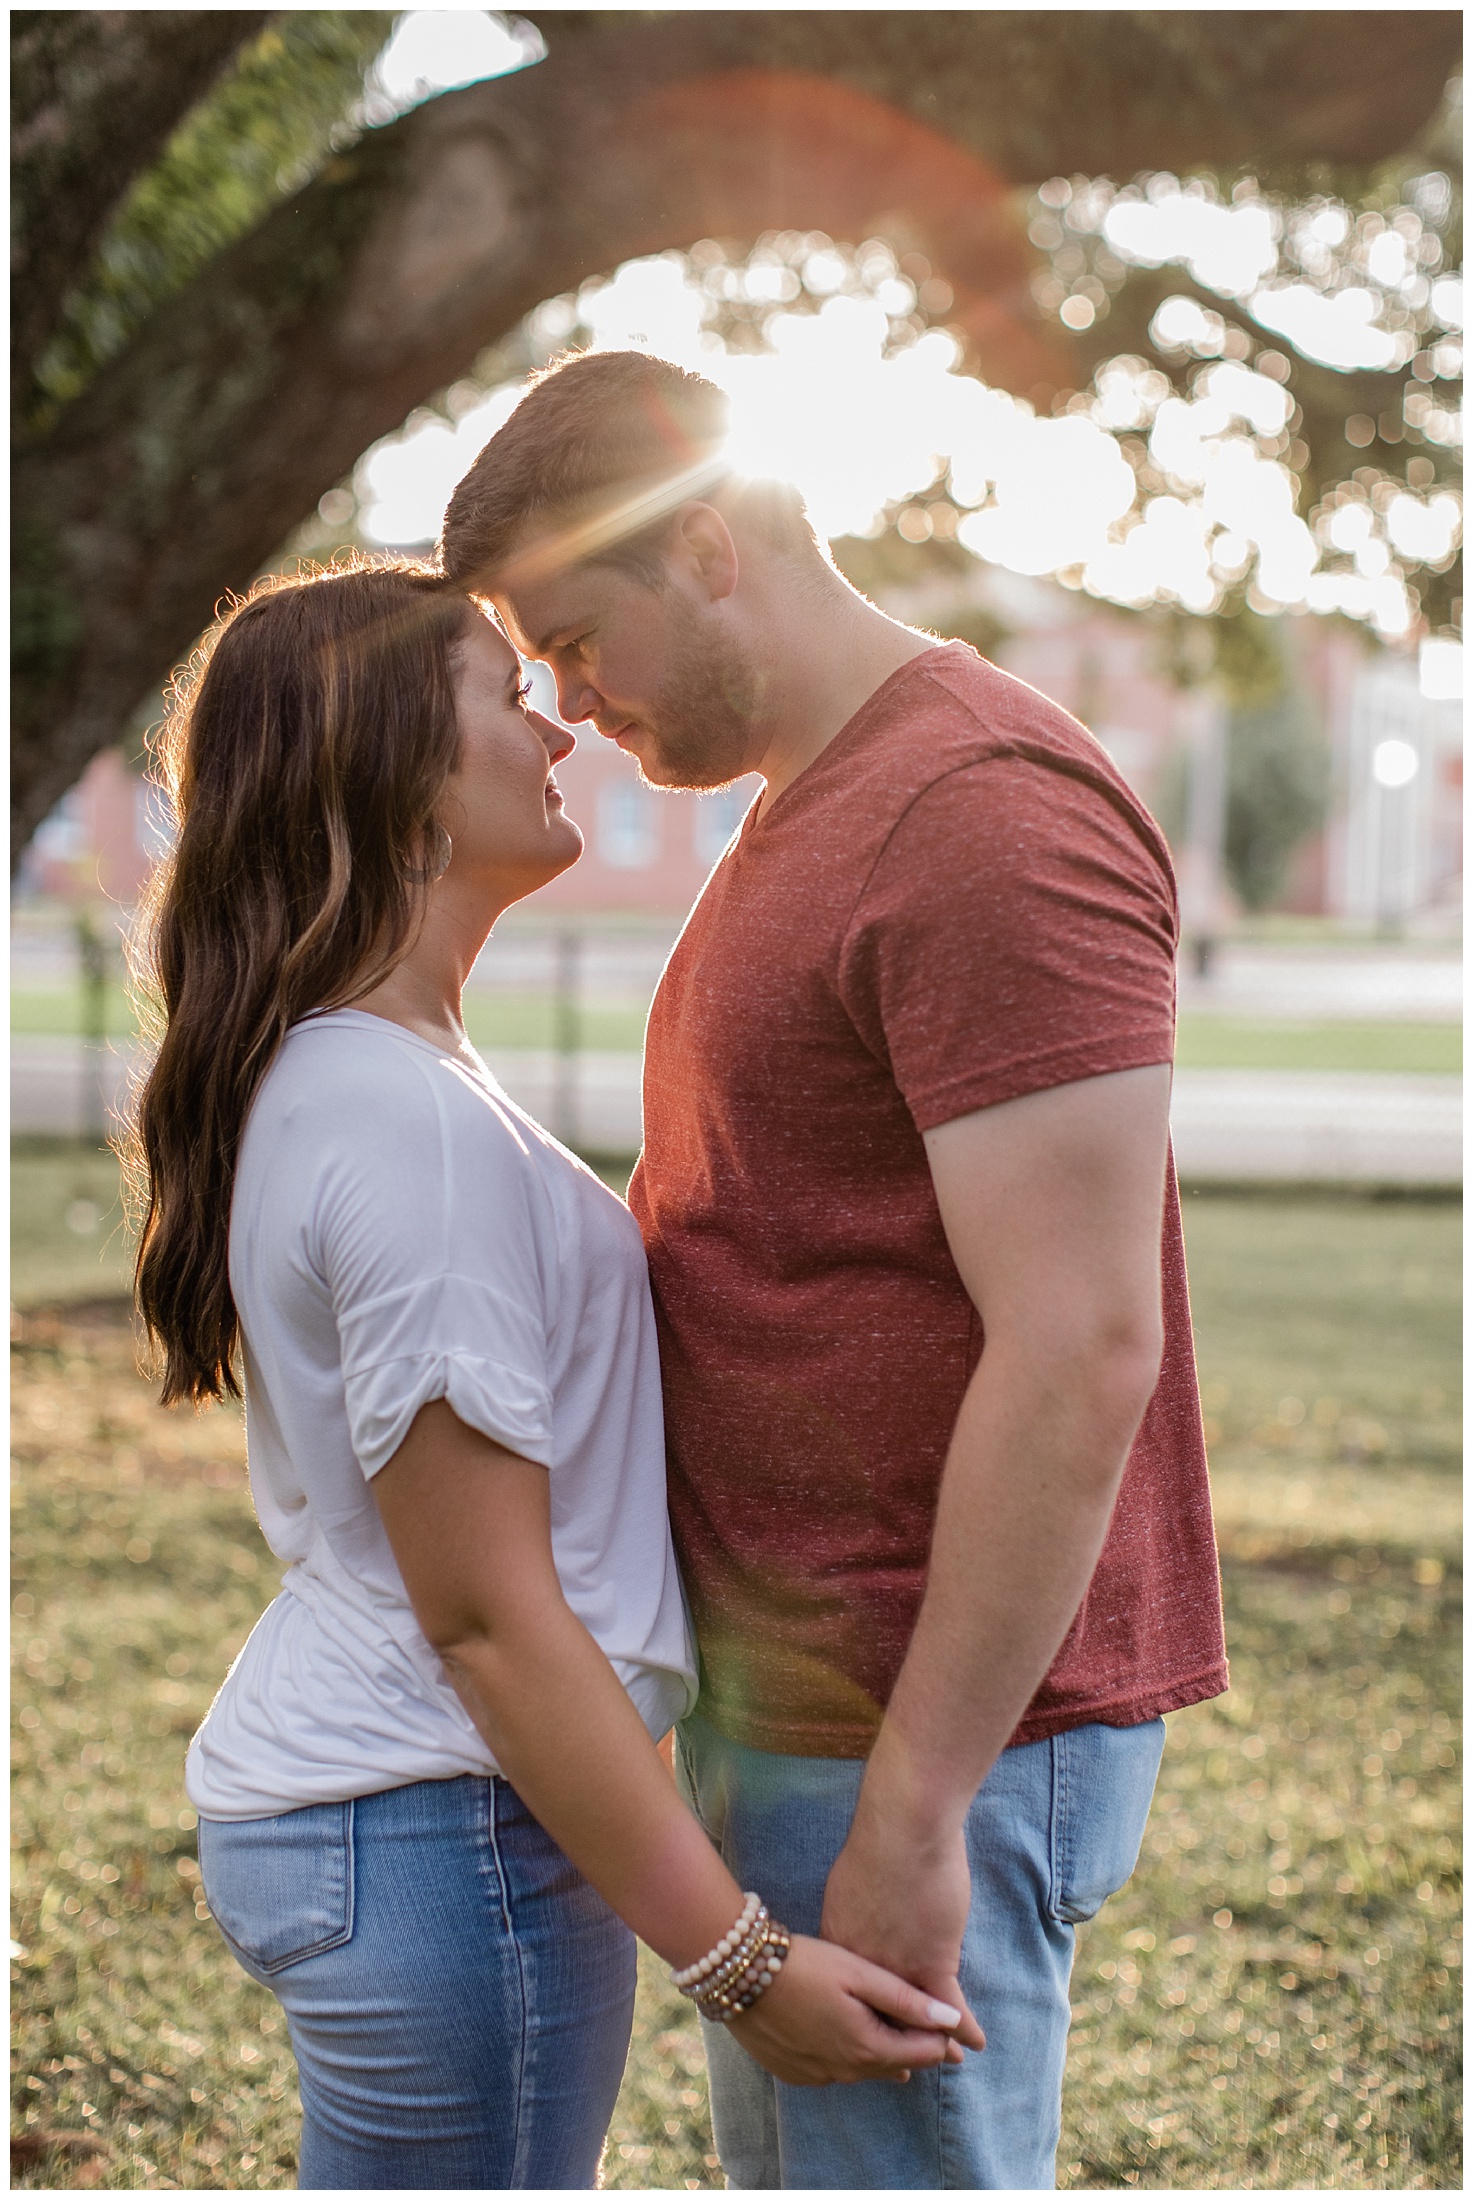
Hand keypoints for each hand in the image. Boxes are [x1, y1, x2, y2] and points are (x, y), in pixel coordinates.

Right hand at [726, 1933, 964, 2086]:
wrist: (739, 1972)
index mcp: (867, 2049)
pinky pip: (834, 2069)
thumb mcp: (860, 1973)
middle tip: (918, 2015)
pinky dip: (847, 2051)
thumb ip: (907, 2000)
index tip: (945, 2012)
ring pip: (864, 2068)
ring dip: (879, 2047)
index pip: (924, 2053)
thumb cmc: (804, 1963)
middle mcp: (844, 2072)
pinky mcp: (793, 2072)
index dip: (940, 2033)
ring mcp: (816, 2076)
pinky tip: (842, 2025)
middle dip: (912, 2042)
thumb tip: (954, 2021)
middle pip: (896, 2064)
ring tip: (882, 2017)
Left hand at [820, 1819, 985, 2053]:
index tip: (873, 2025)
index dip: (864, 2009)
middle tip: (905, 2062)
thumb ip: (853, 1908)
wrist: (906, 1829)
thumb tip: (857, 1913)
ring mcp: (897, 1970)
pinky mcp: (933, 1965)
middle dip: (894, 2039)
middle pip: (878, 2013)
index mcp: (840, 1942)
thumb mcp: (849, 1880)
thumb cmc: (880, 1840)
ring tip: (947, 2059)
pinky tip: (976, 2040)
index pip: (850, 1989)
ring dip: (935, 2042)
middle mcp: (863, 1966)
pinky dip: (965, 2027)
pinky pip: (950, 2009)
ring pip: (916, 2018)